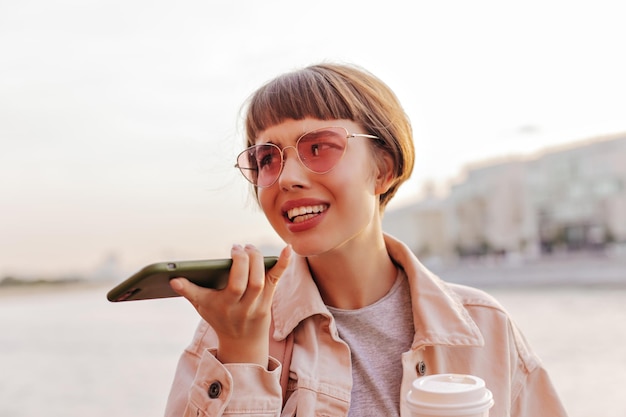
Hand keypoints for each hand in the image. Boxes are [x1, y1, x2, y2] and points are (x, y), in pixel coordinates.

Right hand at [170, 244, 290, 366]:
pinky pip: (277, 279)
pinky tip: (288, 248)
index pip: (229, 289)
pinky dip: (283, 263)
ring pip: (263, 281)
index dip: (233, 267)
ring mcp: (258, 304)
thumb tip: (173, 279)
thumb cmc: (219, 316)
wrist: (242, 341)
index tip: (230, 250)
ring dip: (258, 260)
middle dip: (246, 261)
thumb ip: (189, 292)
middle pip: (251, 282)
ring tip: (249, 248)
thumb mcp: (202, 306)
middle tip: (240, 247)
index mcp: (225, 306)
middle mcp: (243, 307)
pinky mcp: (269, 298)